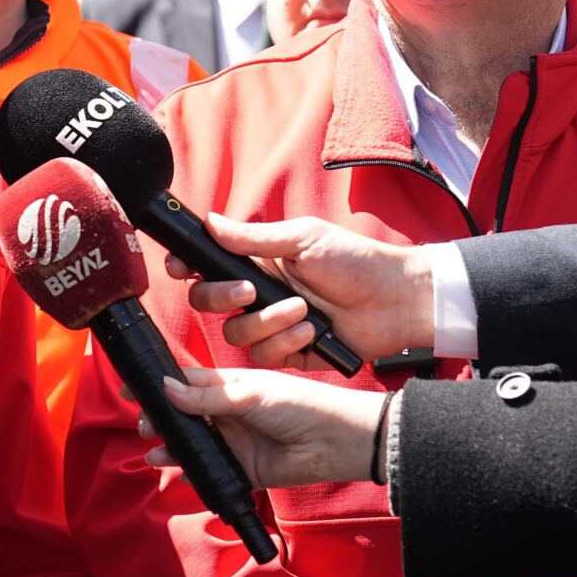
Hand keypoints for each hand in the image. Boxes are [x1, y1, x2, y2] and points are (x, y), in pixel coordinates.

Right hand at [151, 366, 385, 487]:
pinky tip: (177, 469)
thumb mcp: (250, 394)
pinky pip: (210, 472)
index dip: (159, 385)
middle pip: (183, 415)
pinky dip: (191, 471)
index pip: (186, 382)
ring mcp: (234, 441)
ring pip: (192, 444)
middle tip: (146, 425)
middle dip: (160, 420)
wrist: (335, 441)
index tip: (132, 389)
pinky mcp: (242, 469)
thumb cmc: (300, 405)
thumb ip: (207, 396)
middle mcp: (227, 413)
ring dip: (171, 446)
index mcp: (229, 386)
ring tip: (154, 449)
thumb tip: (166, 388)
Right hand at [163, 213, 435, 367]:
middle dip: (222, 298)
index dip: (187, 267)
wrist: (395, 299)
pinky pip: (263, 356)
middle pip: (209, 302)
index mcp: (258, 262)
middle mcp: (259, 294)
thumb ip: (253, 237)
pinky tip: (311, 331)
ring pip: (235, 334)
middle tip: (248, 290)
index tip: (181, 268)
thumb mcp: (304, 239)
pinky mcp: (288, 353)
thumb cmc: (355, 262)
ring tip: (302, 310)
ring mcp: (272, 325)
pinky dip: (285, 343)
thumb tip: (211, 221)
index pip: (207, 266)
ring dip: (266, 322)